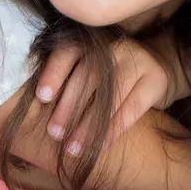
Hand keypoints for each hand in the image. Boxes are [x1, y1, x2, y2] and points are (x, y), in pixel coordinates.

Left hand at [35, 36, 183, 155]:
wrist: (157, 66)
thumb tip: (34, 107)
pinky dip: (114, 129)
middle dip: (69, 106)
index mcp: (94, 41)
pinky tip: (100, 146)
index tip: (42, 97)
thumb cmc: (111, 74)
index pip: (70, 51)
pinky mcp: (155, 80)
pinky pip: (132, 108)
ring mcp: (139, 61)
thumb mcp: (91, 68)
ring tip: (73, 148)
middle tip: (54, 132)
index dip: (55, 72)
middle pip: (89, 75)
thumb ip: (68, 78)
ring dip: (89, 125)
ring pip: (111, 95)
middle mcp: (116, 46)